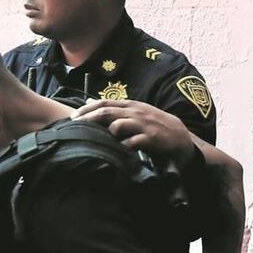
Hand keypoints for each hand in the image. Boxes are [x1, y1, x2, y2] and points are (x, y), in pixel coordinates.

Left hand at [72, 99, 194, 166]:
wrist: (180, 137)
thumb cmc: (154, 125)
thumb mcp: (135, 113)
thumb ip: (114, 108)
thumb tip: (90, 101)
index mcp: (131, 105)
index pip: (105, 103)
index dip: (87, 109)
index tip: (73, 117)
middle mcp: (135, 112)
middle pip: (107, 112)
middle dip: (89, 119)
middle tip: (76, 127)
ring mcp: (143, 125)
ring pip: (118, 125)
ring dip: (107, 133)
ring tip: (100, 140)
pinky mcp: (151, 138)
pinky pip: (133, 142)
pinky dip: (123, 146)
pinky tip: (119, 151)